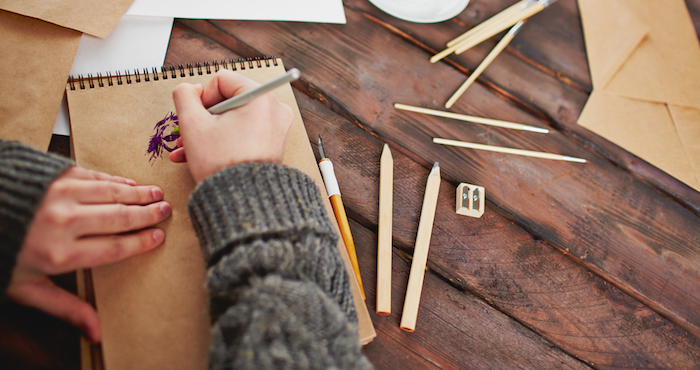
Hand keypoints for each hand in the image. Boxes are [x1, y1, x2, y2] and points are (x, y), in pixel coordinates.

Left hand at [6, 167, 171, 342]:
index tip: (158, 237)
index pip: (114, 247)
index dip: (140, 242)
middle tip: (166, 211)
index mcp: (61, 254)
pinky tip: (128, 183)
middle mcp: (65, 222)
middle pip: (119, 218)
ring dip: (137, 194)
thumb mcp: (26, 289)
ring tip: (155, 194)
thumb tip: (96, 333)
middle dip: (146, 214)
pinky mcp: (55, 176)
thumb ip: (65, 307)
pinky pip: (94, 176)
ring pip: (111, 194)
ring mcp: (60, 195)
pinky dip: (114, 180)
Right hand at [169, 69, 293, 182]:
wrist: (242, 201)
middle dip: (203, 118)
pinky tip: (200, 154)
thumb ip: (184, 96)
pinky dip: (224, 140)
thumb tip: (190, 89)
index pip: (222, 80)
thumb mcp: (192, 124)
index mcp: (260, 97)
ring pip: (234, 119)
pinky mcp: (273, 143)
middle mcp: (274, 109)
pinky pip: (244, 132)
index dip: (202, 98)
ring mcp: (276, 127)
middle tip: (187, 134)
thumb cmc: (222, 164)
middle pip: (229, 100)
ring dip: (208, 132)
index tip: (196, 118)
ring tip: (187, 148)